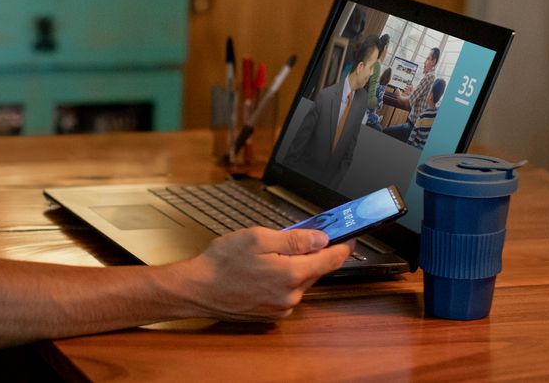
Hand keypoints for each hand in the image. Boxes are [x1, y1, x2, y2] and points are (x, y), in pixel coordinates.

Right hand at [179, 228, 352, 320]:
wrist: (198, 289)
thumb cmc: (222, 261)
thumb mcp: (257, 237)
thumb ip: (294, 239)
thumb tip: (321, 238)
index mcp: (292, 273)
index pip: (331, 259)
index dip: (344, 246)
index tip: (350, 237)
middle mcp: (292, 294)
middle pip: (316, 269)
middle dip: (314, 252)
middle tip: (303, 235)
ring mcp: (282, 306)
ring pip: (301, 280)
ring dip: (296, 266)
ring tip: (272, 252)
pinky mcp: (272, 313)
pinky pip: (288, 292)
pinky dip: (284, 279)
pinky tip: (264, 270)